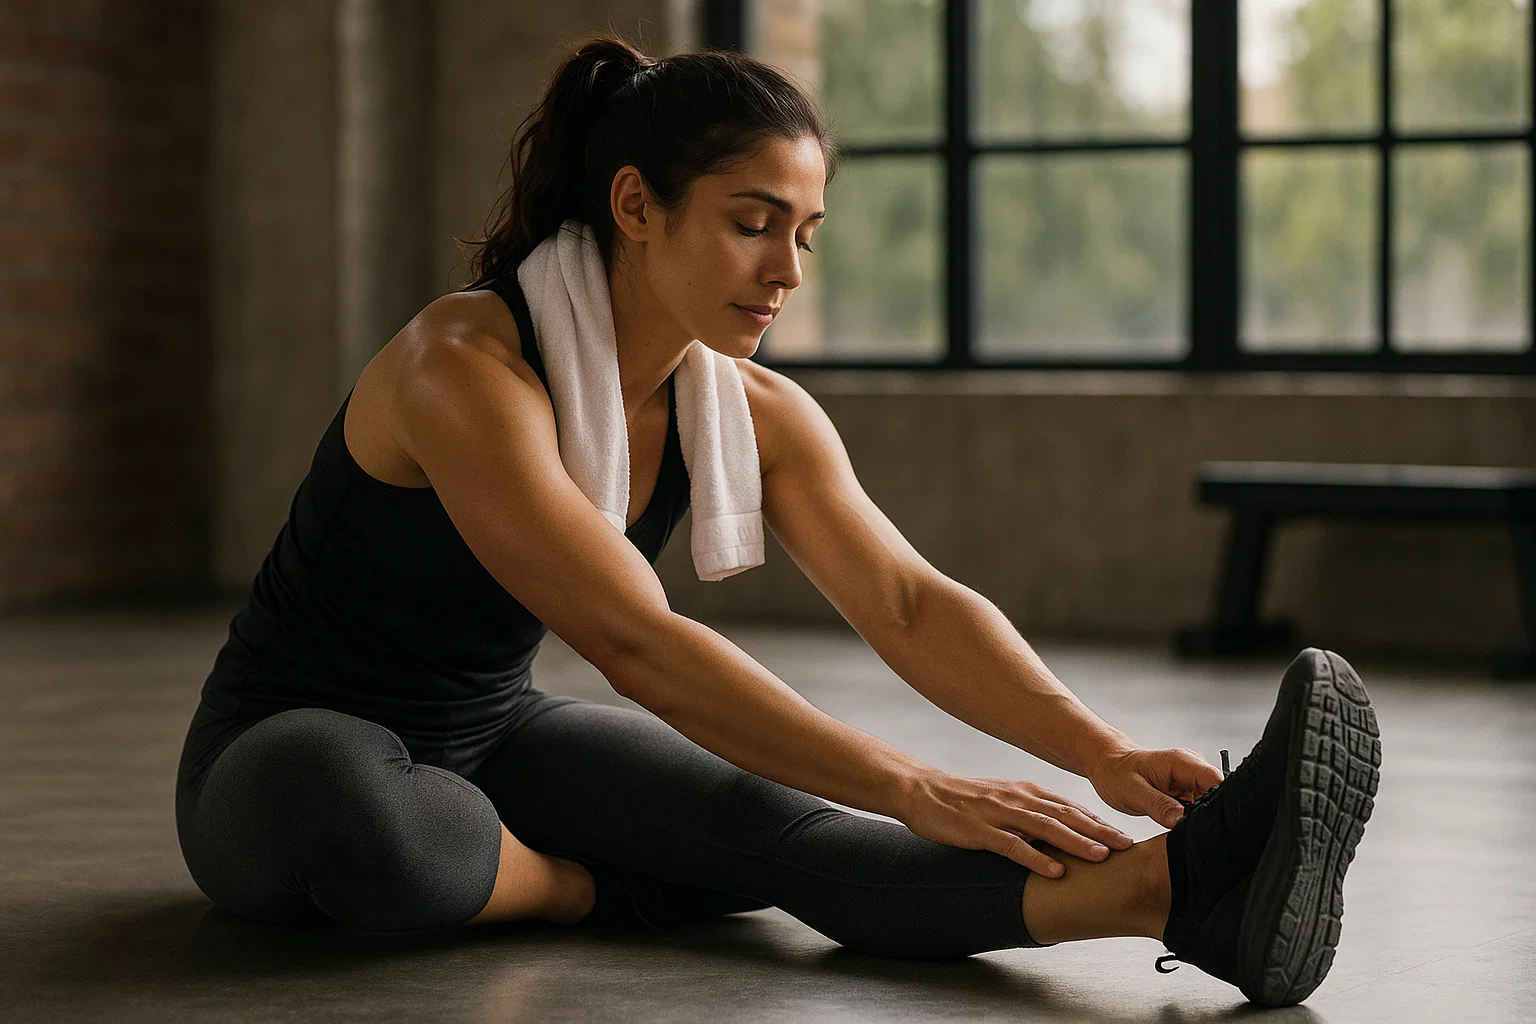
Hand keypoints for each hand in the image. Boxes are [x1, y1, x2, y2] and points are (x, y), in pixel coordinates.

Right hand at [895, 770, 1134, 876]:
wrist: (921, 790)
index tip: (1123, 836)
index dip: (1097, 821)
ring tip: (1101, 856)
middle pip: (1065, 815)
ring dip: (1075, 842)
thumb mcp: (1001, 799)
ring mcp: (998, 814)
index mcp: (1024, 791)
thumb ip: (1028, 811)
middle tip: (1126, 846)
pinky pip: (1012, 845)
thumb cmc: (962, 799)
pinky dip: (1036, 857)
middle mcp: (1017, 799)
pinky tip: (1055, 870)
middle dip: (1098, 831)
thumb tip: (1057, 830)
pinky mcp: (980, 830)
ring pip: (1045, 828)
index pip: (1069, 806)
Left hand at [1087, 746, 1224, 829]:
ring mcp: (1191, 781)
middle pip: (1219, 795)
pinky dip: (1194, 821)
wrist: (1108, 765)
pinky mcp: (1187, 793)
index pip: (1216, 781)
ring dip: (1202, 820)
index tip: (1212, 825)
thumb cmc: (1116, 772)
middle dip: (1212, 816)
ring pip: (1211, 805)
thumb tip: (1182, 821)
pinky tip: (1185, 830)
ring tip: (1187, 832)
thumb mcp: (1133, 792)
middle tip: (1197, 835)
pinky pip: (1199, 809)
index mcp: (1182, 762)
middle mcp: (1191, 769)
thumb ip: (1159, 806)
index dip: (1221, 803)